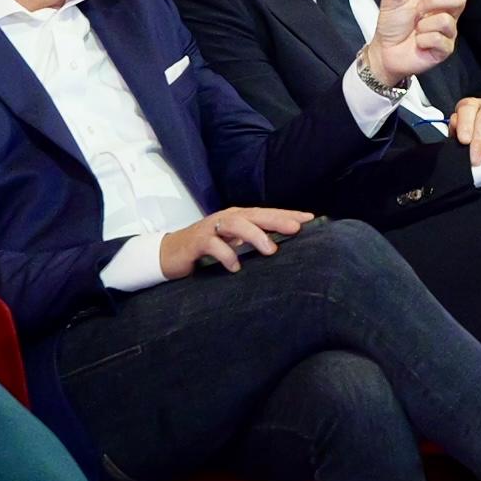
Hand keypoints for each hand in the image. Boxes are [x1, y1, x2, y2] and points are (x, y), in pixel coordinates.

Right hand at [158, 206, 312, 277]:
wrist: (170, 254)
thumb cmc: (206, 249)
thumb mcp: (233, 244)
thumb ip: (252, 242)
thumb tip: (280, 246)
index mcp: (237, 217)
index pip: (266, 213)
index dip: (287, 214)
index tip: (310, 219)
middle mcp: (225, 218)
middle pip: (254, 214)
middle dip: (276, 220)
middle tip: (296, 229)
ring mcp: (210, 229)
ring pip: (234, 224)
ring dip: (254, 235)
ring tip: (270, 249)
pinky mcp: (196, 242)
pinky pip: (212, 245)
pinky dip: (226, 255)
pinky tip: (236, 267)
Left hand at [363, 0, 480, 85]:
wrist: (385, 51)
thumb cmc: (391, 26)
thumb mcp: (392, 1)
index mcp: (437, 0)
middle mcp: (447, 14)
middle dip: (435, 1)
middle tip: (418, 11)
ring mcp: (448, 33)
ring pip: (445, 21)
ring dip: (424, 25)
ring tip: (416, 32)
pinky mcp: (445, 50)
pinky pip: (438, 39)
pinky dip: (423, 40)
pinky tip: (419, 44)